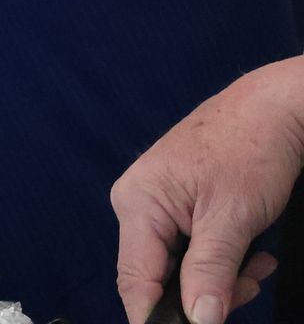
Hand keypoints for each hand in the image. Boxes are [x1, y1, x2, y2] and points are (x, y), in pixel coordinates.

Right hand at [109, 57, 303, 323]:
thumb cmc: (249, 148)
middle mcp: (138, 202)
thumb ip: (210, 272)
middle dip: (204, 292)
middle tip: (247, 290)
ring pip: (179, 262)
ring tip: (258, 265)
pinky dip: (221, 257)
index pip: (136, 278)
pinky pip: (190, 244)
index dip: (159, 315)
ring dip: (219, 275)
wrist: (273, 107)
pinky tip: (251, 251)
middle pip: (158, 274)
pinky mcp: (178, 199)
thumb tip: (199, 320)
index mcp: (137, 203)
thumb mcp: (233, 219)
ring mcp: (157, 200)